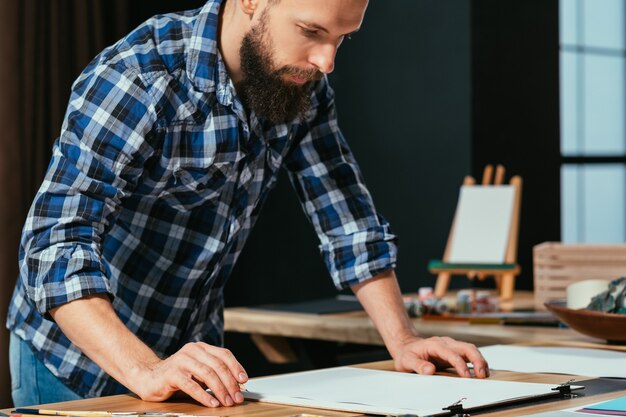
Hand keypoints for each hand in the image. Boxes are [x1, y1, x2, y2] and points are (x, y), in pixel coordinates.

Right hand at [132, 342, 247, 407]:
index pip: (224, 354)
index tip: (244, 381)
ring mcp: (181, 361)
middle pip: (218, 365)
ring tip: (226, 402)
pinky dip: (204, 395)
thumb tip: (237, 385)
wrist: (148, 377)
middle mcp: (192, 351)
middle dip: (230, 383)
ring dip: (220, 390)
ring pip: (207, 374)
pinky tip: (211, 403)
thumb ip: (214, 373)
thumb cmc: (177, 376)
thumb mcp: (198, 371)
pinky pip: (191, 385)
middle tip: (237, 398)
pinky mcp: (172, 374)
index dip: (236, 367)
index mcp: (201, 348)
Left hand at [392, 336, 488, 377]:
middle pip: (466, 347)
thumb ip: (418, 365)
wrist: (407, 345)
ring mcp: (451, 346)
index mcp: (435, 345)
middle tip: (482, 374)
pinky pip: (469, 353)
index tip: (466, 376)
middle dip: (477, 360)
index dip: (460, 364)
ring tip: (484, 374)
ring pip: (470, 349)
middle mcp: (445, 343)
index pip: (451, 353)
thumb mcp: (407, 360)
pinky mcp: (454, 351)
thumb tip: (430, 370)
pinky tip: (481, 370)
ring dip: (479, 360)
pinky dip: (477, 361)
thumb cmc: (407, 353)